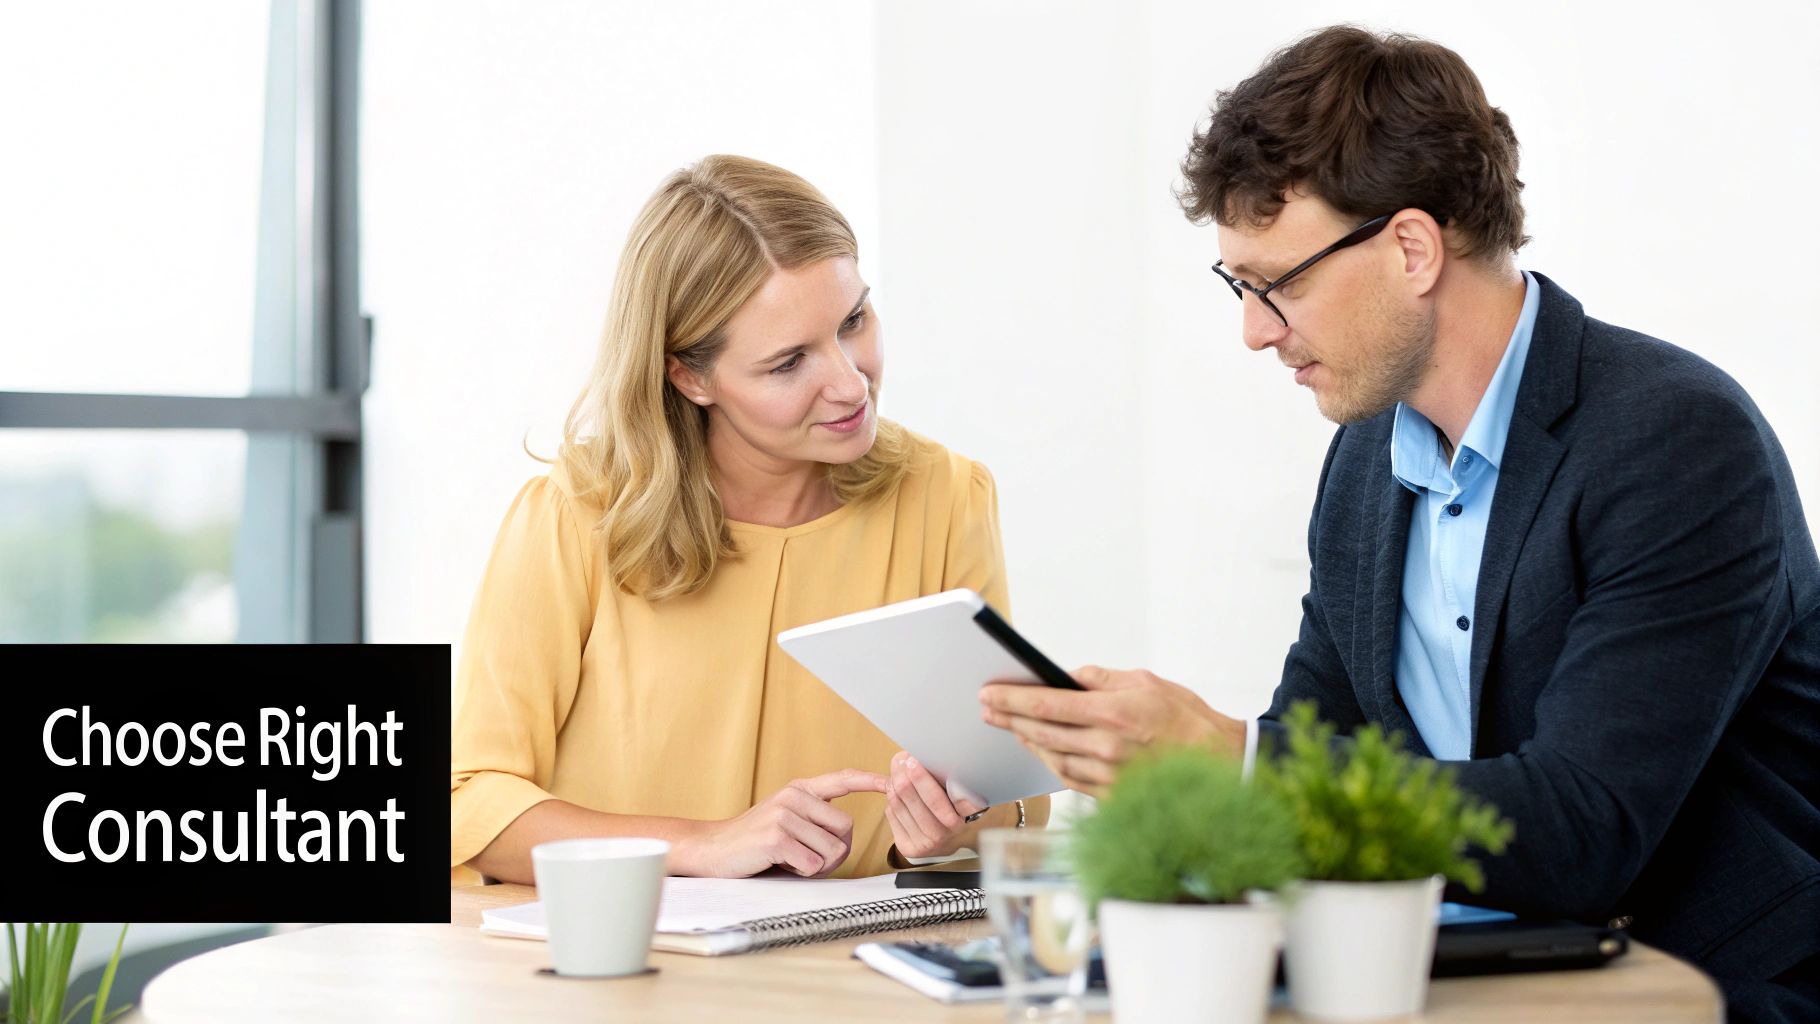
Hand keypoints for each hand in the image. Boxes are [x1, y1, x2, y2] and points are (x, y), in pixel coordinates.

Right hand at [686, 769, 887, 877]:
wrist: (712, 849)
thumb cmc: (754, 841)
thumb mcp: (785, 819)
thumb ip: (814, 818)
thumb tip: (846, 835)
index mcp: (799, 790)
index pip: (842, 779)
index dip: (869, 781)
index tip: (890, 782)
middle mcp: (794, 796)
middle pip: (846, 830)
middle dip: (834, 852)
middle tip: (806, 856)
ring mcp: (785, 815)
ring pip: (832, 851)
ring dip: (816, 865)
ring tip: (790, 859)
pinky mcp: (777, 837)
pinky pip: (813, 865)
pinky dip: (801, 872)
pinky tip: (780, 864)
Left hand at [883, 751, 984, 859]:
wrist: (942, 844)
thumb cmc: (946, 808)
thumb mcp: (951, 791)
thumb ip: (941, 775)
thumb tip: (917, 754)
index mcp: (967, 815)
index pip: (959, 797)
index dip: (934, 779)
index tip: (918, 759)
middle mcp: (950, 832)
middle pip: (927, 799)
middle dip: (911, 775)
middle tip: (903, 757)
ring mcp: (930, 844)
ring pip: (904, 805)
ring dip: (896, 782)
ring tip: (897, 767)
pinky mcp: (910, 849)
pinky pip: (893, 814)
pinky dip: (891, 797)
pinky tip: (894, 788)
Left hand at [978, 666, 1244, 796]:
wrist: (1222, 762)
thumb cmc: (1187, 719)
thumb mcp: (1146, 682)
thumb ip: (1101, 679)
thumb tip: (1066, 676)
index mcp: (1113, 712)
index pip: (1046, 704)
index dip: (1011, 699)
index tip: (988, 694)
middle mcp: (1106, 746)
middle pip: (1042, 732)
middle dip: (1009, 719)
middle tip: (987, 710)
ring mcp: (1108, 775)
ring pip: (1052, 758)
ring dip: (1027, 742)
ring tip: (1011, 727)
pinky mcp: (1113, 796)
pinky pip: (1071, 779)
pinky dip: (1052, 764)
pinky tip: (1042, 752)